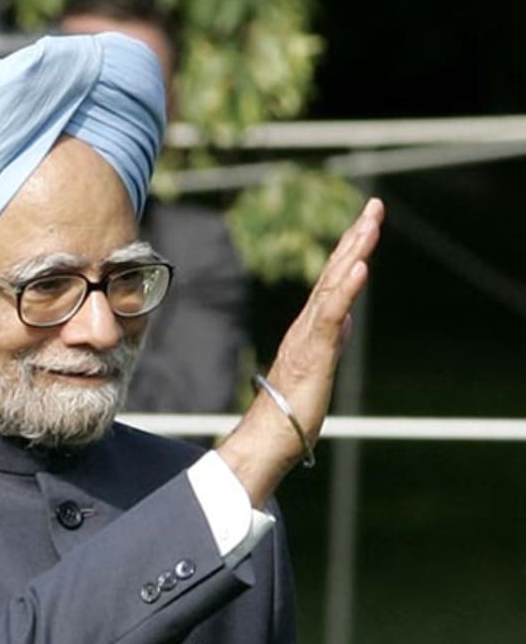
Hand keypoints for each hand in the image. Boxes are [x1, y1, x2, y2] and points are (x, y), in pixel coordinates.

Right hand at [219, 197, 383, 505]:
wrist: (269, 437)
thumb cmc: (289, 410)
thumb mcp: (320, 366)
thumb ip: (330, 339)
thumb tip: (345, 320)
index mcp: (309, 327)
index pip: (332, 280)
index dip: (349, 248)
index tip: (366, 219)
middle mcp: (307, 325)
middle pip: (333, 273)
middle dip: (355, 238)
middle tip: (374, 206)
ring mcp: (309, 337)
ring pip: (332, 287)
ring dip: (352, 253)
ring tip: (369, 225)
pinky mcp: (313, 353)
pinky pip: (330, 316)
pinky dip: (345, 290)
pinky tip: (359, 268)